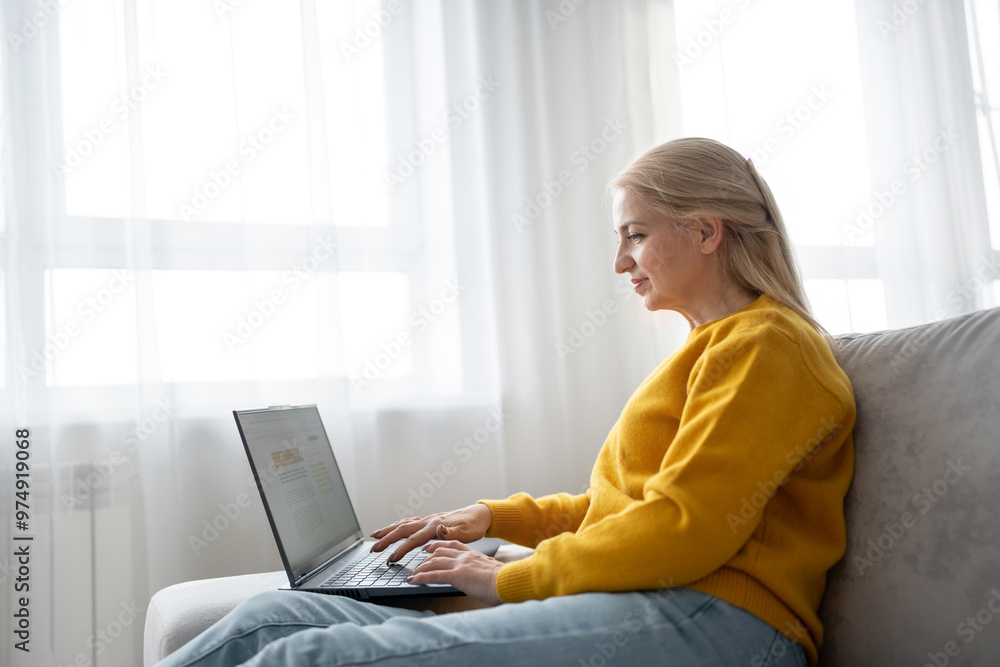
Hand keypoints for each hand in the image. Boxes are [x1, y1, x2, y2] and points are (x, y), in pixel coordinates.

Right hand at [369, 503, 492, 563]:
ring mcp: (428, 520)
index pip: (413, 540)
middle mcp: (429, 522)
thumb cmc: (473, 525)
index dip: (400, 550)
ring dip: (388, 530)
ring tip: (375, 535)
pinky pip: (410, 522)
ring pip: (403, 524)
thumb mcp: (467, 532)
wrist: (480, 515)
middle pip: (402, 530)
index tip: (390, 559)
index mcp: (435, 527)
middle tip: (373, 549)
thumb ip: (451, 532)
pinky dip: (398, 525)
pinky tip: (394, 528)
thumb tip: (440, 529)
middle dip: (386, 539)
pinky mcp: (430, 520)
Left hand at [407, 541, 502, 605]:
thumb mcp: (491, 571)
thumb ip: (481, 571)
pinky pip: (434, 575)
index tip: (430, 547)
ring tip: (412, 574)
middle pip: (440, 551)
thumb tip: (481, 578)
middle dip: (426, 556)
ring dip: (420, 569)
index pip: (452, 545)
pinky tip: (413, 581)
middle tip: (417, 561)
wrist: (509, 581)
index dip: (439, 545)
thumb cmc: (504, 580)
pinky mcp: (457, 575)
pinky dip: (421, 578)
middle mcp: (465, 556)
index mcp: (473, 554)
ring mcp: (460, 564)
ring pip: (434, 562)